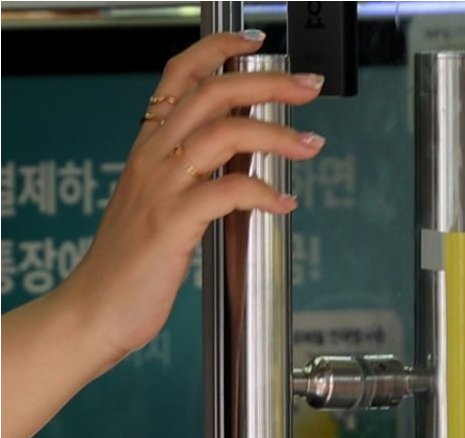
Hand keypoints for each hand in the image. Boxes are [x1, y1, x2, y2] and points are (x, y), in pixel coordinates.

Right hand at [66, 30, 326, 361]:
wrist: (96, 308)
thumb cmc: (134, 262)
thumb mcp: (164, 204)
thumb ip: (199, 174)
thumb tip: (248, 155)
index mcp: (148, 147)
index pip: (179, 77)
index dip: (218, 51)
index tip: (256, 44)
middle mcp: (151, 157)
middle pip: (211, 94)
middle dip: (268, 83)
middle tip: (309, 86)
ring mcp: (160, 187)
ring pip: (223, 133)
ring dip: (277, 135)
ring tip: (311, 146)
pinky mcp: (171, 223)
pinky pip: (226, 192)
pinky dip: (263, 193)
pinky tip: (285, 203)